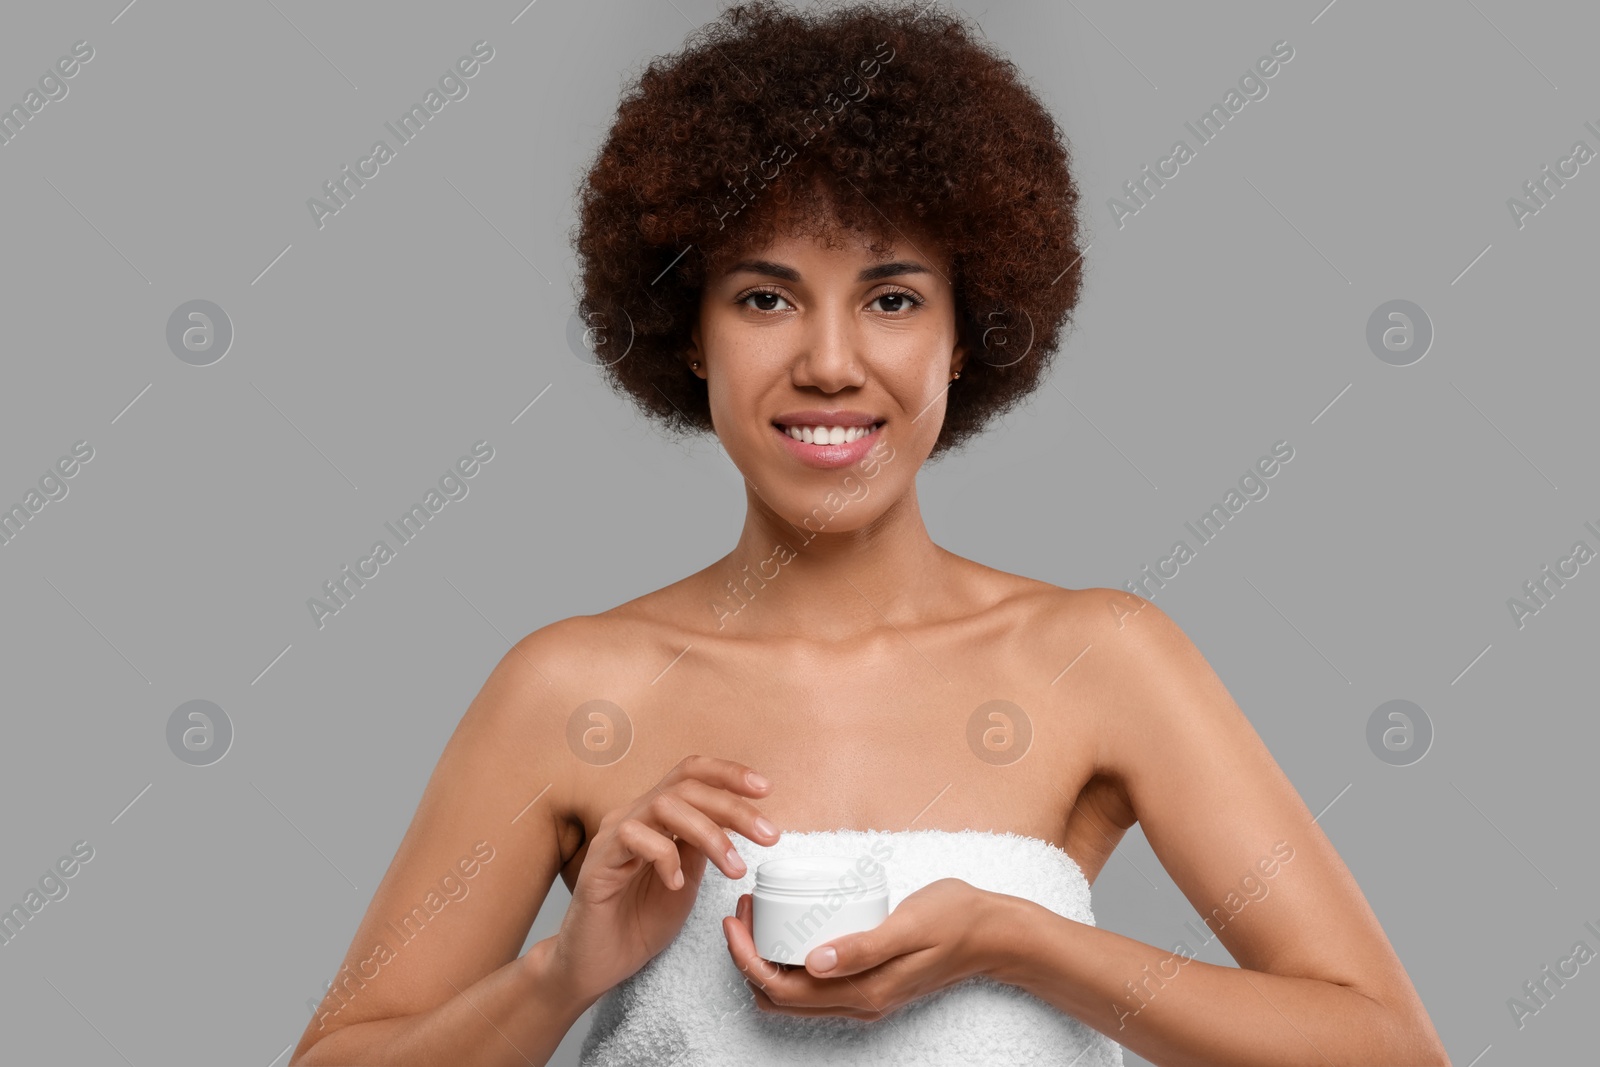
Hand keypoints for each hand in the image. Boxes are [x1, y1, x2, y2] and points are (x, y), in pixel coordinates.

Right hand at [546, 755, 778, 1003]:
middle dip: (733, 807)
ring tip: (734, 869)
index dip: (728, 774)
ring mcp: (612, 837)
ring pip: (664, 805)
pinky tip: (676, 884)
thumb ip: (701, 849)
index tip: (766, 789)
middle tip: (769, 835)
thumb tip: (733, 823)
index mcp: (654, 817)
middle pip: (685, 786)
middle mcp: (632, 817)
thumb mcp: (686, 882)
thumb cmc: (637, 923)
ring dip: (709, 834)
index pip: (690, 775)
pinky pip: (633, 837)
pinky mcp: (597, 863)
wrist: (595, 965)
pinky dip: (665, 856)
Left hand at [721, 877, 997, 1019]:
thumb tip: (814, 961)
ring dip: (768, 961)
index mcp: (864, 993)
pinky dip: (791, 962)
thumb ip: (863, 947)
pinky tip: (791, 928)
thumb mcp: (908, 925)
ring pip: (795, 996)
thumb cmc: (955, 920)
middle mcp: (860, 1004)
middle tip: (742, 913)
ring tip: (759, 916)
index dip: (747, 958)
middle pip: (780, 998)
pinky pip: (815, 986)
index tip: (735, 920)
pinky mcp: (871, 984)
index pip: (782, 990)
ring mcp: (865, 998)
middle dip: (749, 959)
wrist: (995, 934)